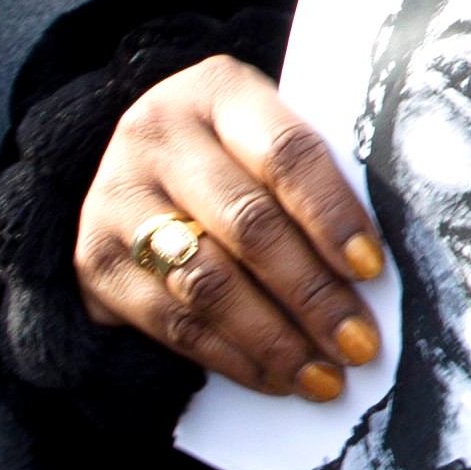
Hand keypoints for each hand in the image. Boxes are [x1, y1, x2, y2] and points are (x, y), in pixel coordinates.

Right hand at [77, 56, 387, 402]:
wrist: (136, 164)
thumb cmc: (234, 152)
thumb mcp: (266, 134)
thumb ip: (311, 180)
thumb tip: (376, 270)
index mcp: (219, 91)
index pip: (287, 153)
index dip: (332, 215)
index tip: (371, 269)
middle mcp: (158, 136)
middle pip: (248, 225)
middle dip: (312, 294)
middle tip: (358, 344)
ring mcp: (118, 197)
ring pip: (207, 282)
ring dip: (274, 339)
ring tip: (324, 376)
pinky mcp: (94, 260)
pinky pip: (171, 321)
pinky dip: (230, 357)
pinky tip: (274, 379)